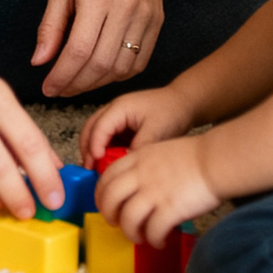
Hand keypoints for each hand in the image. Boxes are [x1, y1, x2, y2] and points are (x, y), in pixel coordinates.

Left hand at [31, 0, 166, 97]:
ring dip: (97, 83)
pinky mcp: (158, 20)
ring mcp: (146, 15)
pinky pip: (140, 61)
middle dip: (76, 85)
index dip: (61, 76)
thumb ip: (51, 25)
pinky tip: (103, 72)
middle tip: (60, 89)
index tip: (48, 87)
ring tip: (79, 83)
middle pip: (100, 64)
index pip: (78, 51)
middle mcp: (125, 8)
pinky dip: (120, 74)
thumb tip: (39, 62)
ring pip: (122, 68)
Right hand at [78, 85, 195, 166]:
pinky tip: (110, 164)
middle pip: (90, 128)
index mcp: (120, 107)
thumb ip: (140, 146)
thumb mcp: (157, 130)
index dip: (95, 145)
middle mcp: (114, 110)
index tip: (96, 162)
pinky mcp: (122, 126)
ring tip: (97, 169)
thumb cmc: (172, 111)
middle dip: (87, 149)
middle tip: (89, 169)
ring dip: (94, 150)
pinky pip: (108, 139)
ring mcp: (117, 118)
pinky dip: (105, 150)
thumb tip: (124, 163)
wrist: (185, 103)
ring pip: (96, 133)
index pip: (99, 127)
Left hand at [95, 137, 220, 246]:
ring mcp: (155, 192)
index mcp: (138, 158)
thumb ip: (144, 166)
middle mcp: (141, 174)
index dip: (101, 196)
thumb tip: (135, 188)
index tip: (107, 206)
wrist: (218, 160)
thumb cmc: (197, 157)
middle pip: (110, 198)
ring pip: (128, 218)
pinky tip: (160, 241)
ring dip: (131, 233)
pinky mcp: (170, 208)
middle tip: (117, 224)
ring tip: (141, 237)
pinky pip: (153, 231)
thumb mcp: (161, 151)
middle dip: (109, 216)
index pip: (106, 177)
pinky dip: (153, 240)